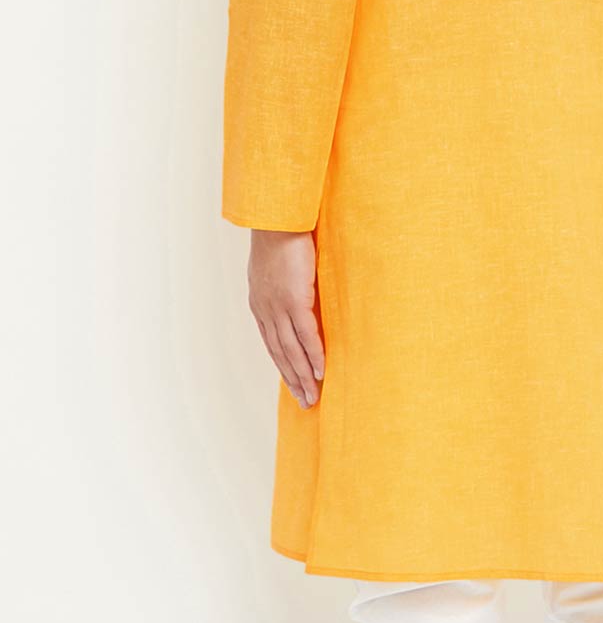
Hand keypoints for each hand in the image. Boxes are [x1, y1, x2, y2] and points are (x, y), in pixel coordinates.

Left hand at [247, 230, 324, 406]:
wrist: (277, 220)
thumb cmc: (279, 235)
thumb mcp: (274, 264)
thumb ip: (280, 281)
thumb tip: (292, 286)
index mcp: (260, 304)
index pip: (272, 342)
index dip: (283, 364)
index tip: (292, 382)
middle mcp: (266, 311)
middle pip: (279, 353)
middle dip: (292, 379)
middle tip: (304, 401)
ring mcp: (279, 308)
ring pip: (291, 350)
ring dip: (303, 376)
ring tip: (313, 396)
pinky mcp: (295, 300)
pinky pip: (306, 335)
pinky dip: (314, 355)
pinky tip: (321, 371)